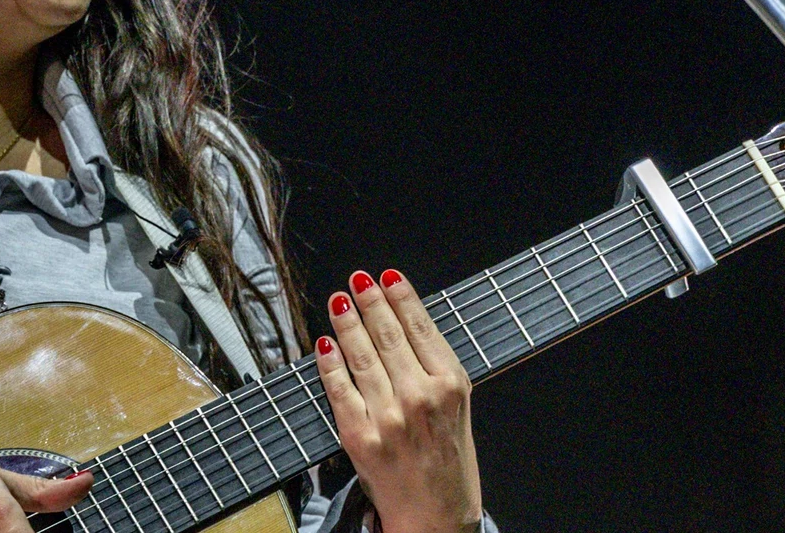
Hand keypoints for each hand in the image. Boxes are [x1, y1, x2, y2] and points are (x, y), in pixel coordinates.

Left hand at [315, 270, 481, 532]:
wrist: (437, 519)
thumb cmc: (450, 463)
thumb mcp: (460, 409)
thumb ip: (436, 368)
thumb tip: (408, 322)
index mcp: (451, 386)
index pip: (421, 328)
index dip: (401, 297)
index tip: (387, 276)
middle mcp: (421, 397)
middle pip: (388, 335)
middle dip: (370, 301)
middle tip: (357, 279)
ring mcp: (389, 416)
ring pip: (361, 356)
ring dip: (347, 323)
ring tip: (338, 300)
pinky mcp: (360, 436)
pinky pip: (339, 390)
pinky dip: (329, 363)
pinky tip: (324, 343)